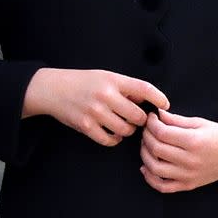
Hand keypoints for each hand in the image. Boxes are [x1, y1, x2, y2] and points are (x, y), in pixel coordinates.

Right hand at [23, 68, 168, 146]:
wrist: (53, 89)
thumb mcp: (105, 77)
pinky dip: (114, 139)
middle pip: (137, 115)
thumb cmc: (83, 82)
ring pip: (125, 130)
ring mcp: (95, 112)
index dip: (158, 97)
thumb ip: (125, 87)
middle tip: (137, 119)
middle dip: (140, 120)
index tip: (165, 105)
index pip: (143, 88)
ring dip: (128, 130)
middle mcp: (105, 95)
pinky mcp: (86, 126)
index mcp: (113, 80)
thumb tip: (147, 100)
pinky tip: (113, 134)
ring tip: (123, 125)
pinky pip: (109, 140)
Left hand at [140, 109, 217, 192]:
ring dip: (145, 155)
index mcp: (194, 141)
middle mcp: (190, 160)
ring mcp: (188, 175)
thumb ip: (177, 120)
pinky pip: (163, 186)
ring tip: (146, 145)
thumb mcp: (200, 123)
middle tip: (147, 130)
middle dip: (146, 137)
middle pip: (156, 149)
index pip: (162, 133)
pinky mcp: (187, 185)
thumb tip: (157, 115)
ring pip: (155, 168)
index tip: (151, 118)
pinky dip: (150, 178)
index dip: (151, 124)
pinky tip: (147, 167)